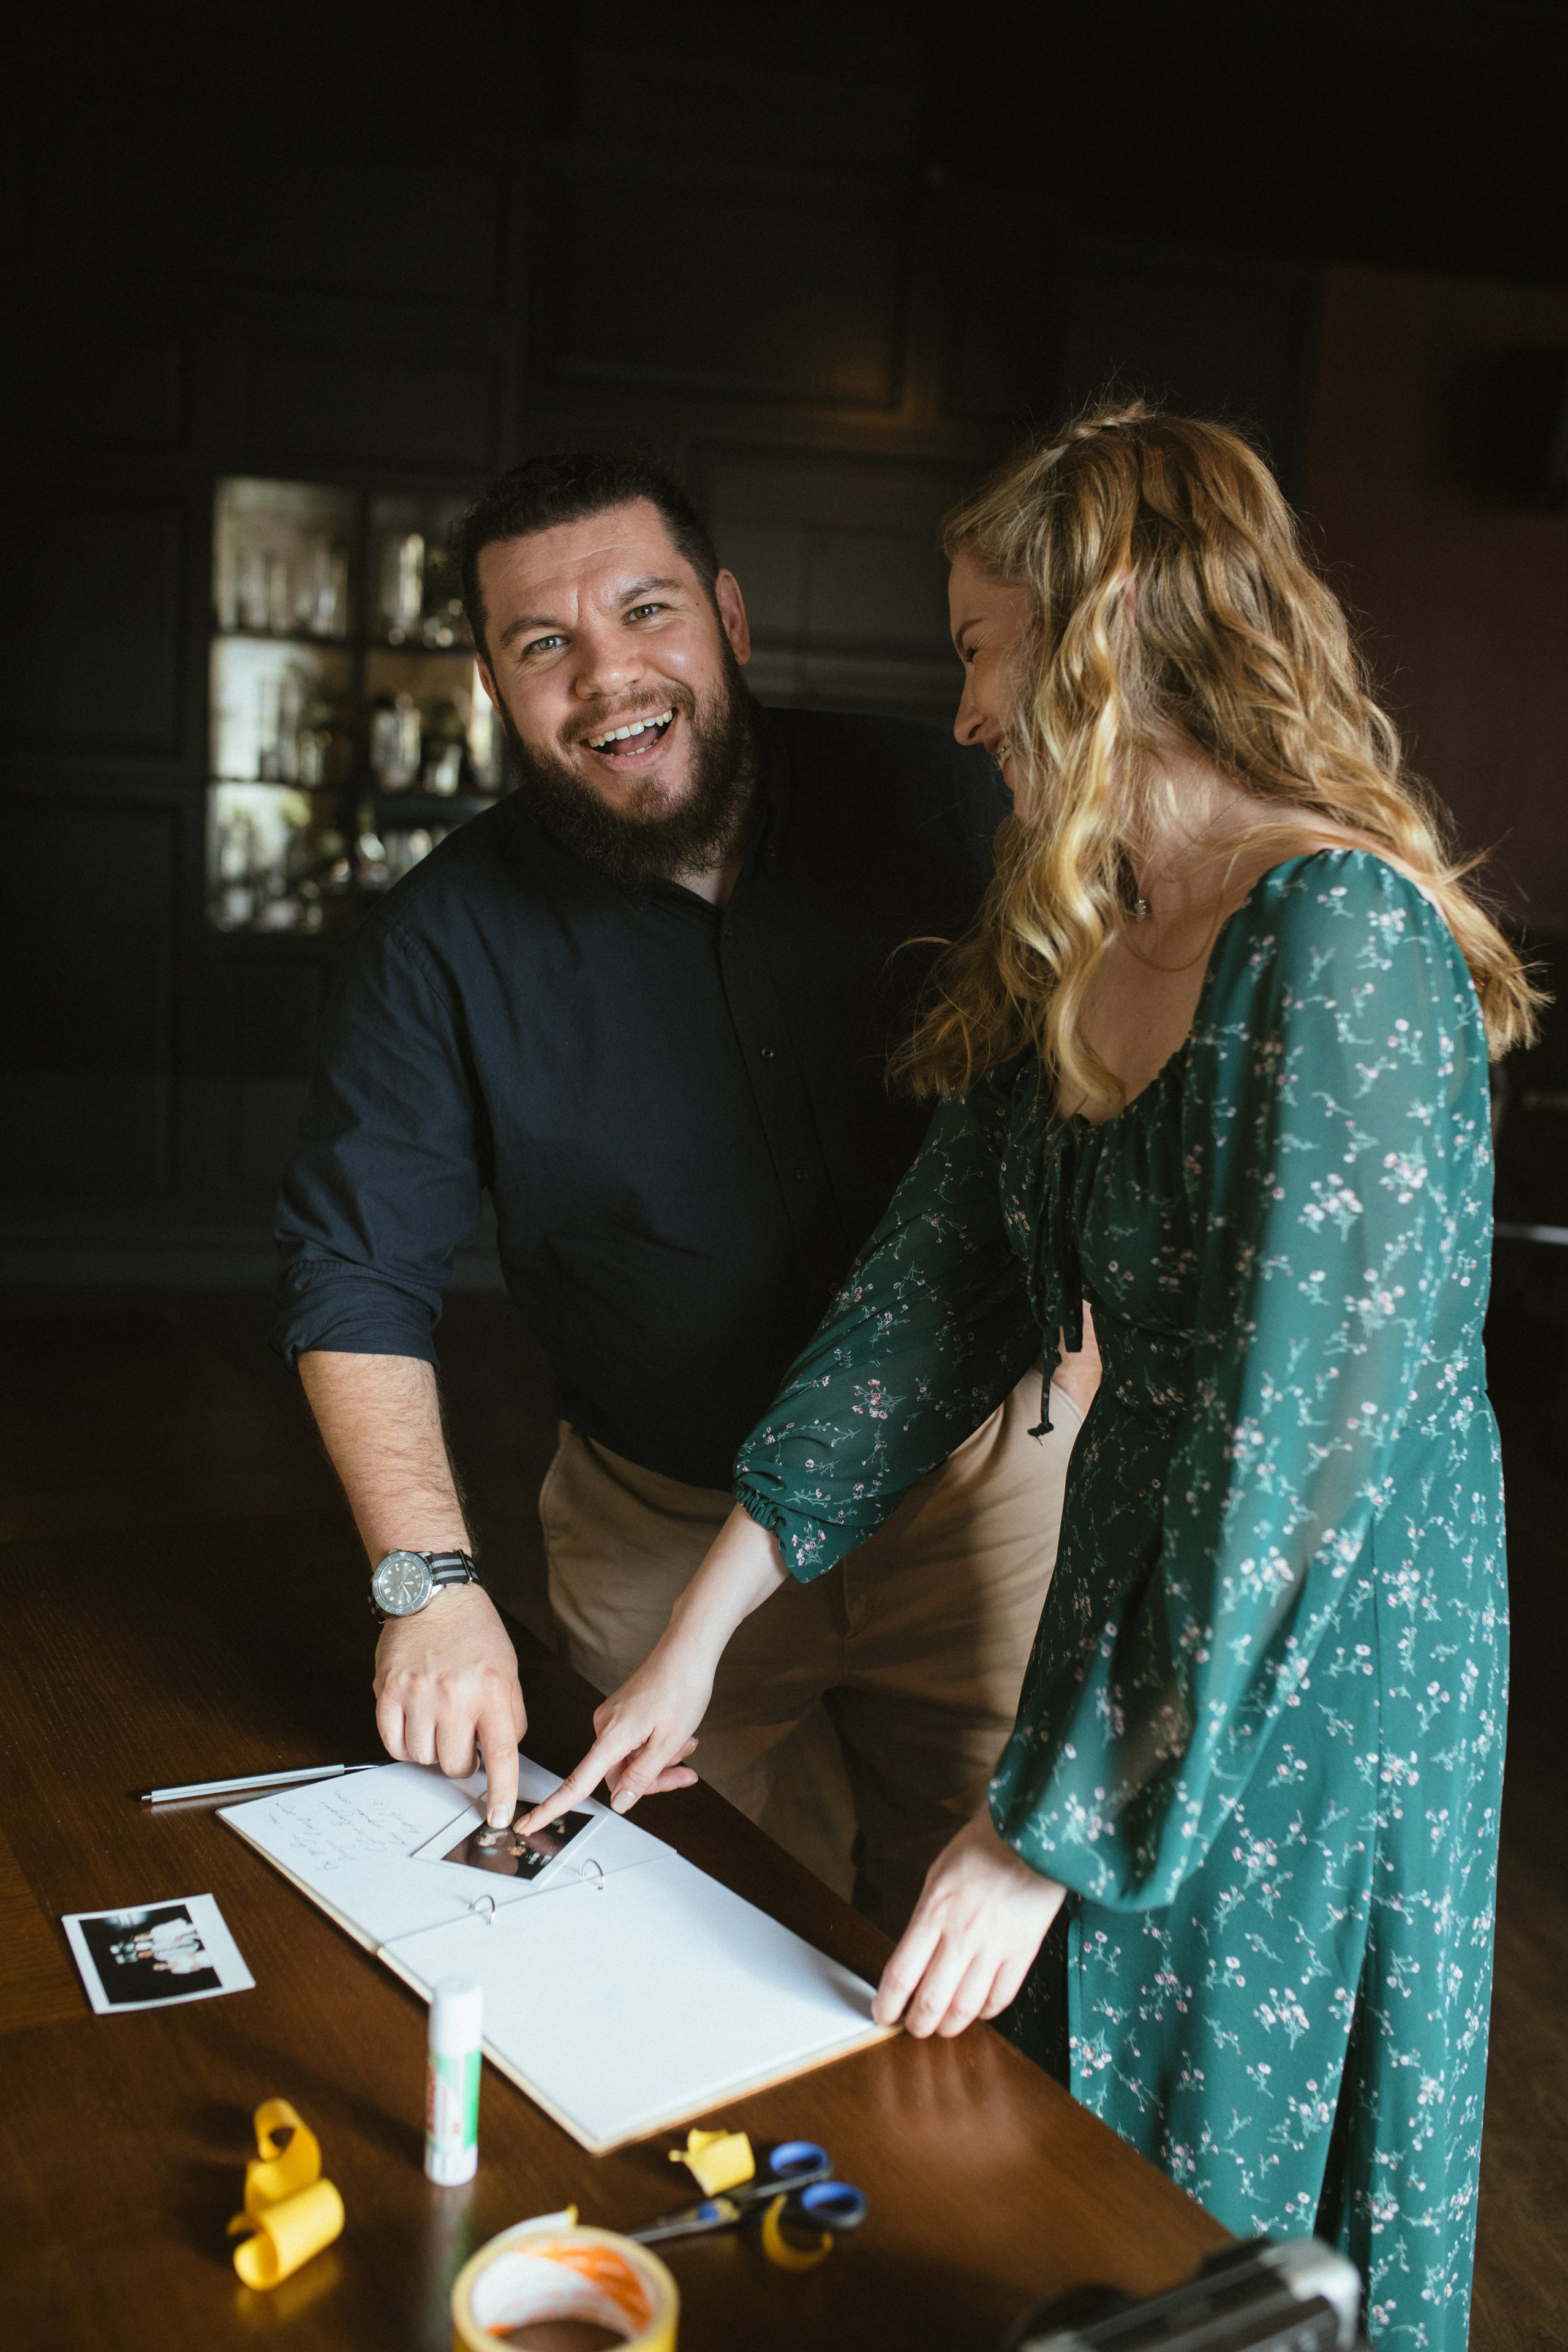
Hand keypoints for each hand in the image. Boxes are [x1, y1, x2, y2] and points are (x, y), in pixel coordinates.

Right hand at [374, 1584, 526, 1826]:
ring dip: (432, 1751)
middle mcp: (455, 1695)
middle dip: (462, 1761)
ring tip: (437, 1723)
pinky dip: (405, 1744)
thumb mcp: (508, 1671)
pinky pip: (393, 1744)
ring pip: (423, 1759)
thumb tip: (499, 1761)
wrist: (434, 1595)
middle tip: (461, 1738)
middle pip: (456, 1765)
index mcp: (492, 1690)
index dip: (501, 1793)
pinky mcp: (387, 1692)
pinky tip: (414, 1723)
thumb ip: (507, 1716)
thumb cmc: (476, 1633)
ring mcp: (417, 1694)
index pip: (501, 1755)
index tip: (499, 1819)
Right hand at [514, 1626, 712, 1837]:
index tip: (526, 1824)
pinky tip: (680, 1737)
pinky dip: (655, 1745)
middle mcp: (605, 1726)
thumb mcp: (667, 1742)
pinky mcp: (623, 1710)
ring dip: (659, 1760)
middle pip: (618, 1774)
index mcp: (610, 1737)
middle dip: (651, 1779)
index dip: (551, 1807)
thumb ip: (642, 1776)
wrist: (687, 1648)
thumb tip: (619, 1802)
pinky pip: (634, 1741)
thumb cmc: (681, 1688)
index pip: (575, 1783)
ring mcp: (613, 1717)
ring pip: (631, 1758)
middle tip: (683, 1773)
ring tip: (687, 1745)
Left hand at [873, 1809, 1064, 2038]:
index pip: (901, 1974)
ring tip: (942, 2027)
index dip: (887, 2004)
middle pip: (931, 2002)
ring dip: (949, 2027)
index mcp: (933, 1911)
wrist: (1032, 1830)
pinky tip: (977, 2010)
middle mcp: (962, 1934)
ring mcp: (995, 1946)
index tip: (882, 2014)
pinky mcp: (1024, 1951)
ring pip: (965, 2009)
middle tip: (912, 2028)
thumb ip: (925, 1919)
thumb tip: (915, 1959)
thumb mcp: (938, 1876)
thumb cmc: (982, 1847)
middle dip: (916, 2025)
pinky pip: (1001, 1998)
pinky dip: (985, 2013)